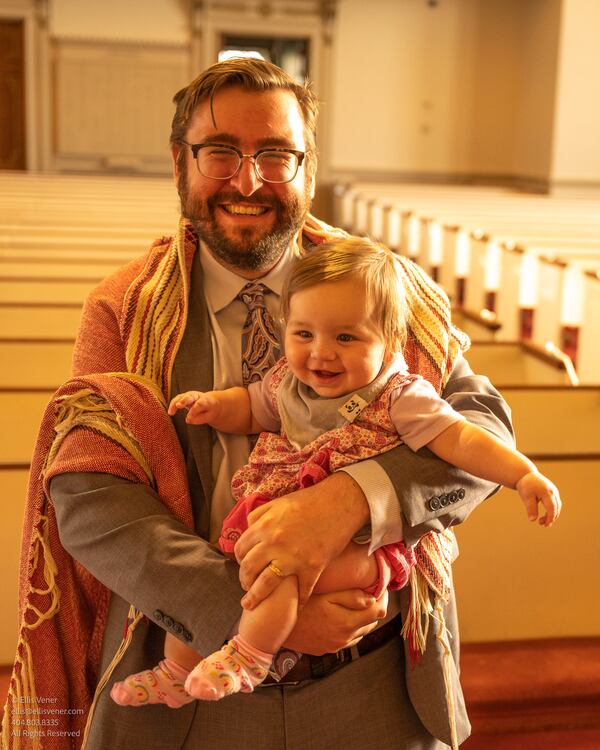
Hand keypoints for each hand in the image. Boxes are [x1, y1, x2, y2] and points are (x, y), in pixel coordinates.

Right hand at [167, 391, 219, 424]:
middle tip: (178, 405)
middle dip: (184, 400)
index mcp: (206, 400)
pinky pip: (177, 399)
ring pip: (182, 397)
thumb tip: (188, 420)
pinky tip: (170, 412)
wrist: (212, 402)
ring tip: (170, 412)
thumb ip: (200, 419)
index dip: (193, 410)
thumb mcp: (210, 416)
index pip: (200, 404)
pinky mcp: (184, 397)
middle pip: (190, 396)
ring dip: (175, 403)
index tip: (188, 418)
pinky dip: (172, 405)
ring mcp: (190, 395)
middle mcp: (197, 396)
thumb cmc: (210, 410)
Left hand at [234, 472, 369, 607]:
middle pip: (249, 569)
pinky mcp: (312, 568)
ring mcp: (293, 558)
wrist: (340, 503)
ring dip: (256, 596)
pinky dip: (298, 602)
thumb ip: (260, 515)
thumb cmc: (310, 500)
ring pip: (266, 585)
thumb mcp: (278, 502)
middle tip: (246, 585)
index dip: (239, 559)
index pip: (241, 548)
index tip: (243, 565)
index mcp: (265, 526)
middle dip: (244, 580)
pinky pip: (301, 592)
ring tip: (252, 602)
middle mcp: (274, 543)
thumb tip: (248, 529)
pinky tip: (295, 607)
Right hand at [283, 588, 388, 654]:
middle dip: (374, 607)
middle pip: (371, 622)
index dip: (383, 597)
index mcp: (347, 623)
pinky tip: (342, 615)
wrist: (277, 628)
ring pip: (361, 632)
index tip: (380, 586)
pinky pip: (348, 639)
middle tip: (370, 591)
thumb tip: (372, 599)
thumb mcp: (326, 596)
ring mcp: (336, 646)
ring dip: (363, 618)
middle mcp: (344, 638)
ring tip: (356, 602)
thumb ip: (350, 597)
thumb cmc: (300, 606)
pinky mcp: (327, 649)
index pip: (378, 612)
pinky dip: (352, 628)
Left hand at [515, 471, 561, 526]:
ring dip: (552, 515)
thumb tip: (532, 520)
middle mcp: (553, 492)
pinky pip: (556, 503)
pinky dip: (552, 510)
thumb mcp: (526, 497)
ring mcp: (554, 491)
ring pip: (557, 506)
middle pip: (556, 508)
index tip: (545, 525)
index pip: (552, 508)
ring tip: (541, 521)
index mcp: (547, 492)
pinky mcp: (553, 492)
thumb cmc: (526, 485)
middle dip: (551, 518)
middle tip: (541, 524)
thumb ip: (530, 508)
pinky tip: (545, 515)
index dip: (550, 518)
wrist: (527, 475)